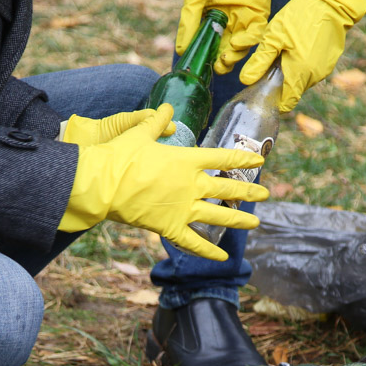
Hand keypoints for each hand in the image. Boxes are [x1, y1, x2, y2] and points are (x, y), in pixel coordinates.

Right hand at [60, 104, 268, 259]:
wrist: (101, 184)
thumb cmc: (119, 156)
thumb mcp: (138, 133)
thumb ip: (155, 121)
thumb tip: (165, 108)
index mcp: (186, 160)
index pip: (222, 159)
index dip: (242, 161)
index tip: (258, 162)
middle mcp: (191, 185)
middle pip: (227, 190)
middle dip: (249, 192)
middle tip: (264, 194)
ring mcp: (183, 208)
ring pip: (219, 216)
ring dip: (239, 219)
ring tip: (255, 222)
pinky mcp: (170, 227)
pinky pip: (194, 242)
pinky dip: (209, 251)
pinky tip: (222, 256)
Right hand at [177, 0, 271, 75]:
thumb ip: (188, 23)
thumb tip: (181, 50)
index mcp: (212, 22)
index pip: (209, 46)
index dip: (206, 59)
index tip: (202, 66)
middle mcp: (229, 24)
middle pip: (226, 51)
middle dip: (222, 63)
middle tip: (217, 66)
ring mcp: (245, 21)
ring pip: (241, 48)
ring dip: (234, 57)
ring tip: (225, 58)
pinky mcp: (259, 15)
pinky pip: (255, 35)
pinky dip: (247, 42)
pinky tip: (237, 42)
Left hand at [239, 0, 365, 112]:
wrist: (331, 1)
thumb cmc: (300, 16)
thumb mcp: (274, 36)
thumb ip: (260, 61)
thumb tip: (245, 81)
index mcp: (299, 74)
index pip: (286, 103)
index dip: (274, 101)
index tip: (265, 90)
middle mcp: (314, 77)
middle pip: (293, 91)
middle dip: (281, 82)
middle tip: (273, 62)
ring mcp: (324, 70)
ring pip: (303, 81)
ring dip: (293, 72)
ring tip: (286, 51)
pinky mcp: (330, 61)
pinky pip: (312, 71)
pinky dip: (304, 65)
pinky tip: (299, 47)